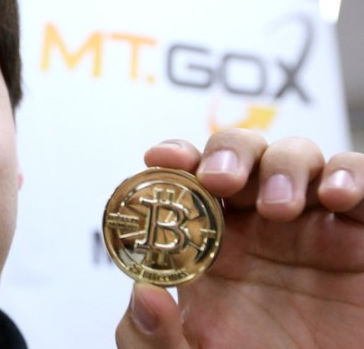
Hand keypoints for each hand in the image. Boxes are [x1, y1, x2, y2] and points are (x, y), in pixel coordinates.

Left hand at [115, 129, 363, 347]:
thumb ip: (152, 336)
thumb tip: (142, 296)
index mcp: (210, 242)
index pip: (187, 180)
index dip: (175, 160)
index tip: (159, 159)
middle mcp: (257, 223)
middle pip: (240, 154)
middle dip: (227, 153)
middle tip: (219, 180)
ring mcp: (311, 224)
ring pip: (296, 156)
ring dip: (283, 165)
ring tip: (278, 208)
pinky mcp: (361, 234)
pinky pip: (361, 182)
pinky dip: (352, 175)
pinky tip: (336, 197)